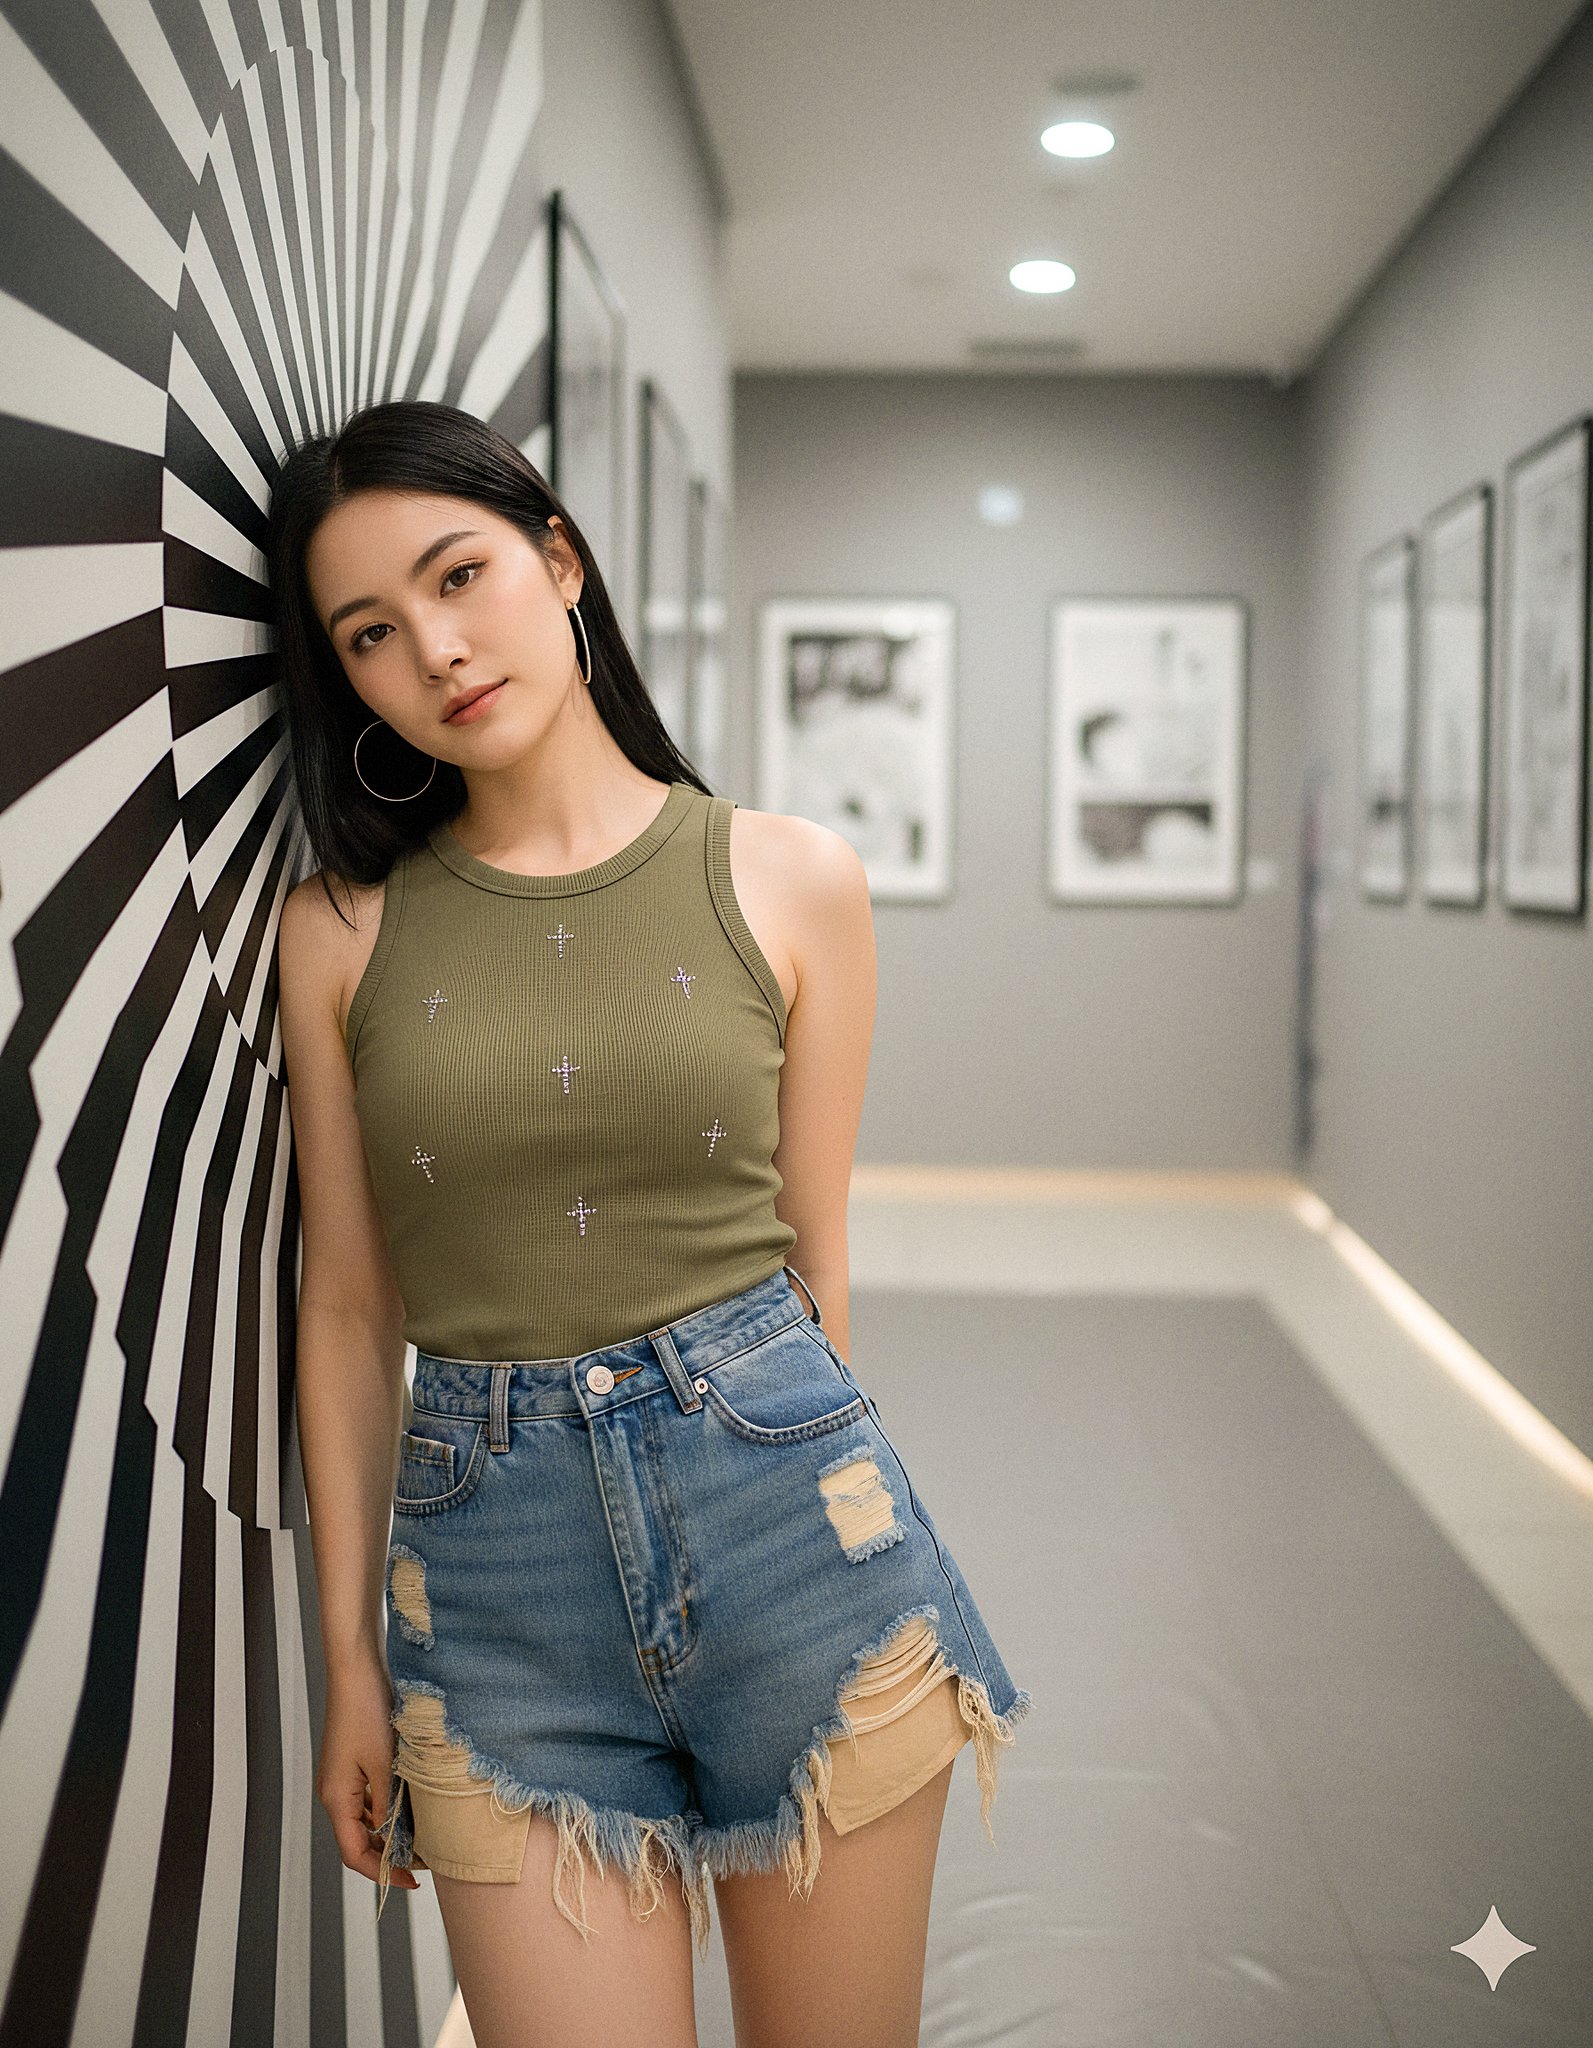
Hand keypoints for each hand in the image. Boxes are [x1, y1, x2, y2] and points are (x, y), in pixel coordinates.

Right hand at [318, 1660, 427, 1887]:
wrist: (357, 1670)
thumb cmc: (366, 1711)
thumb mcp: (384, 1762)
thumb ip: (389, 1804)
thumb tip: (399, 1838)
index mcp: (336, 1798)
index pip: (354, 1853)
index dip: (381, 1872)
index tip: (411, 1881)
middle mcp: (334, 1793)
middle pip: (358, 1841)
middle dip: (389, 1855)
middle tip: (425, 1861)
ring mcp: (342, 1779)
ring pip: (366, 1820)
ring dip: (391, 1832)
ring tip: (424, 1837)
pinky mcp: (352, 1764)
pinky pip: (369, 1799)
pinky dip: (388, 1810)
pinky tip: (412, 1807)